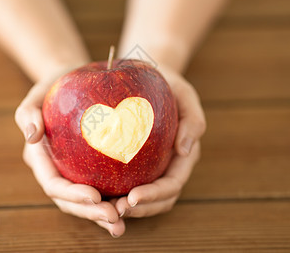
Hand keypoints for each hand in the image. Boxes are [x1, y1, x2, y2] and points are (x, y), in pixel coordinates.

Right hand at [15, 66, 125, 237]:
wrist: (69, 82)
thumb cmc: (53, 86)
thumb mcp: (37, 92)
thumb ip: (28, 113)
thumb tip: (31, 136)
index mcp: (40, 158)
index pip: (53, 184)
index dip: (72, 195)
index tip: (96, 197)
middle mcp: (56, 170)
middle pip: (70, 201)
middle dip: (90, 213)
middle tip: (115, 218)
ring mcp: (72, 172)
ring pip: (86, 202)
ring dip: (102, 215)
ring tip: (122, 223)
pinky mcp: (89, 168)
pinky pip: (102, 187)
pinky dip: (114, 199)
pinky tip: (133, 204)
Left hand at [113, 66, 205, 226]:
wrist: (150, 78)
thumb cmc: (169, 84)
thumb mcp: (184, 93)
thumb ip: (192, 120)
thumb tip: (185, 150)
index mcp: (183, 156)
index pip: (172, 184)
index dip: (155, 196)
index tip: (132, 198)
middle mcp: (169, 166)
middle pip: (159, 199)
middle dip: (140, 209)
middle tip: (116, 211)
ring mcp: (153, 167)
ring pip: (144, 199)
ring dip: (128, 208)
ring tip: (106, 209)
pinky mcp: (136, 163)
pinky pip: (127, 183)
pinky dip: (116, 193)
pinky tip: (97, 194)